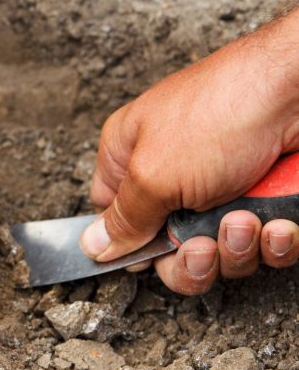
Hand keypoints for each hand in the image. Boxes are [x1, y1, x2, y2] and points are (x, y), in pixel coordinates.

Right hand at [81, 9, 298, 294]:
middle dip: (191, 260)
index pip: (113, 219)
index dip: (130, 246)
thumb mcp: (154, 173)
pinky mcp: (265, 200)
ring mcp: (221, 190)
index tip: (149, 255)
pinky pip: (262, 247)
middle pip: (167, 251)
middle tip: (203, 245)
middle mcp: (172, 176)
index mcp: (130, 158)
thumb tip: (93, 246)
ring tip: (247, 218)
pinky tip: (276, 223)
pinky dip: (273, 243)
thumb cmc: (224, 110)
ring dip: (236, 248)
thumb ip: (123, 218)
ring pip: (219, 254)